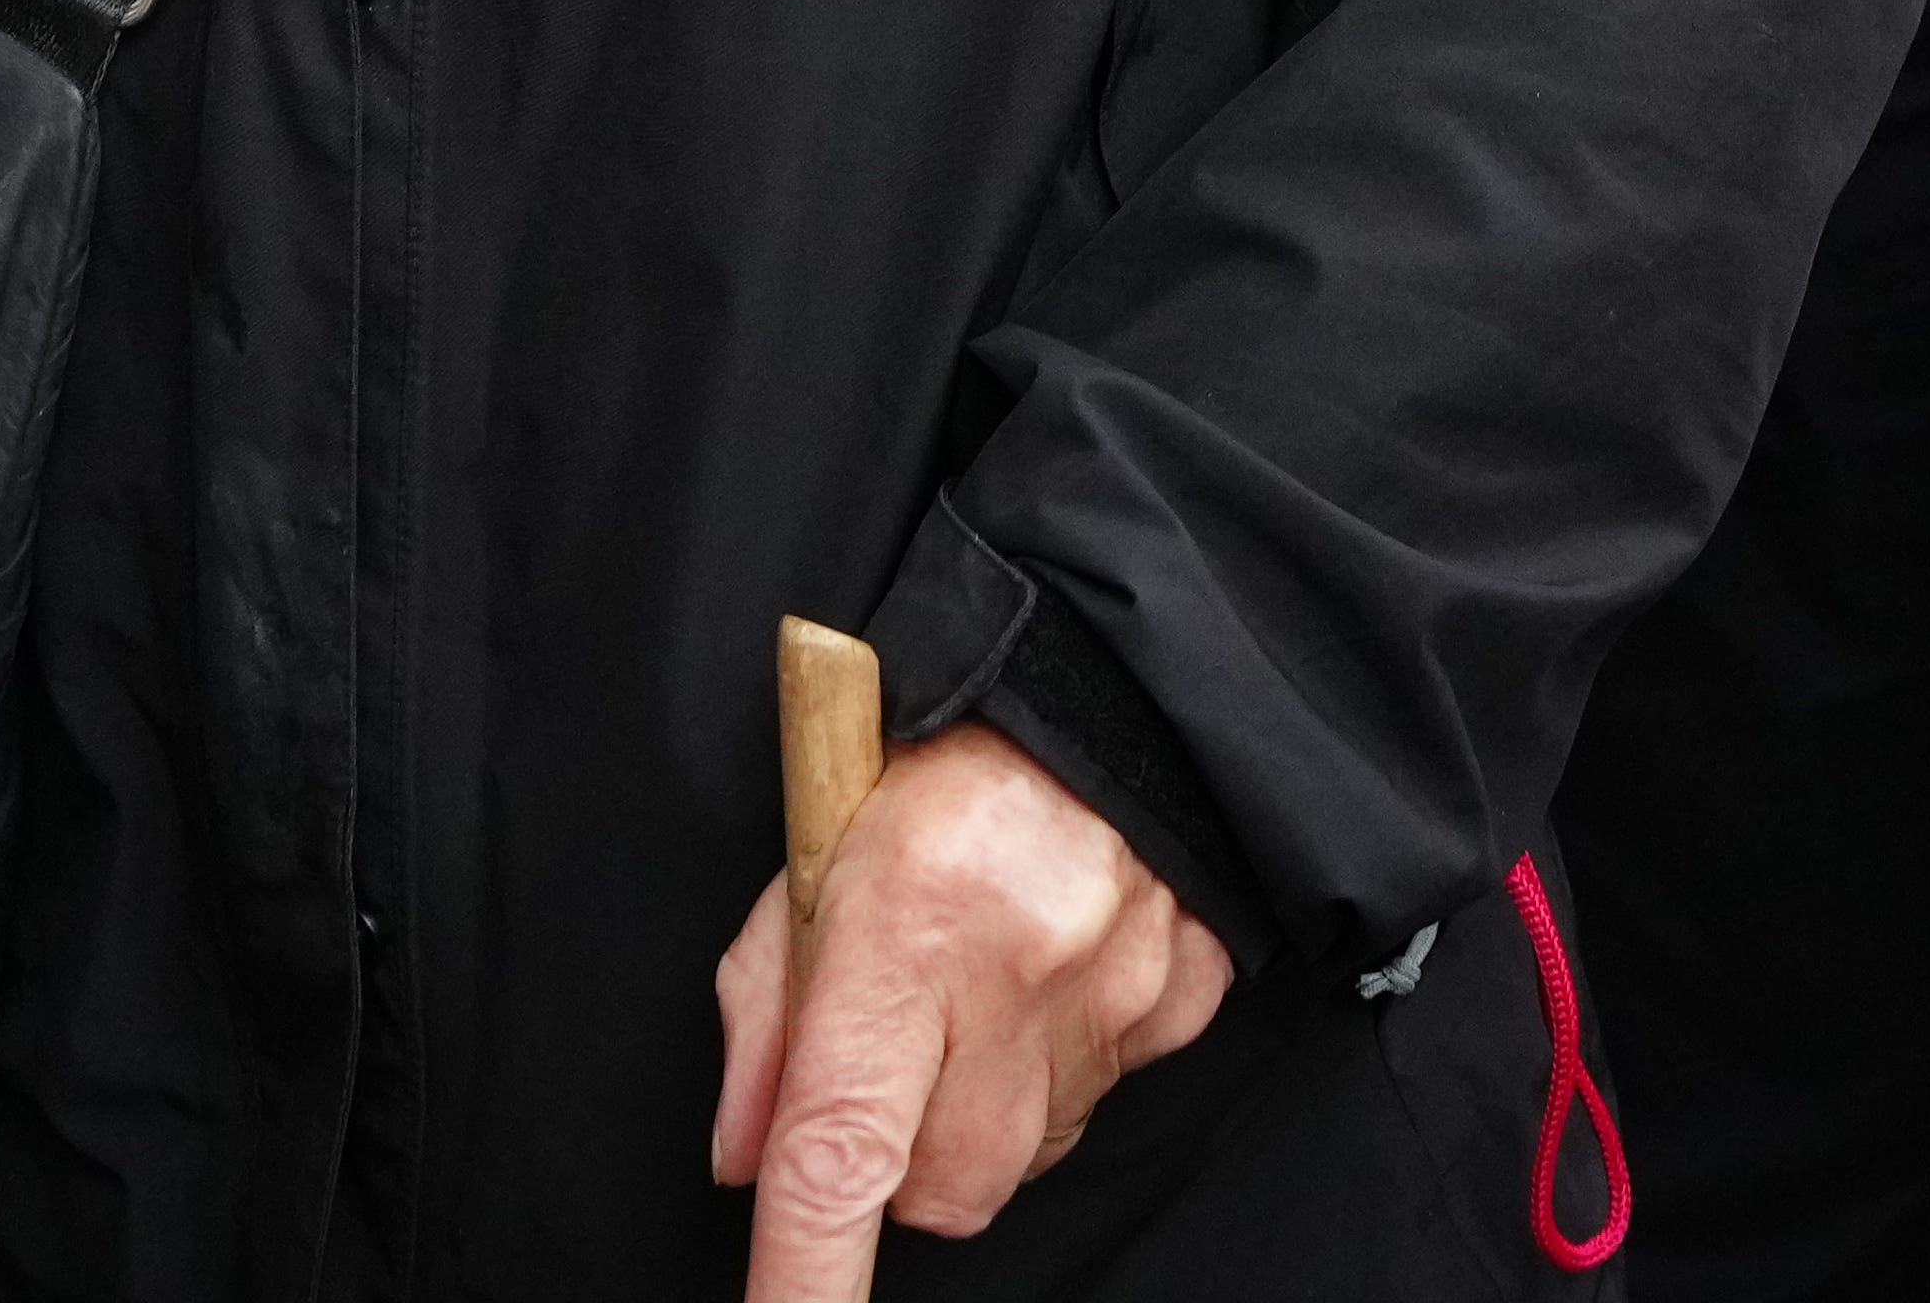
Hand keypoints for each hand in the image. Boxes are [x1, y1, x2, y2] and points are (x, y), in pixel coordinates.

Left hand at [703, 724, 1230, 1300]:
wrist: (1105, 684)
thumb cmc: (942, 762)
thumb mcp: (815, 856)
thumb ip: (766, 1013)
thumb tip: (746, 1161)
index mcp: (902, 925)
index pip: (839, 1145)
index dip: (805, 1270)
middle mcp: (1015, 970)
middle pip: (938, 1187)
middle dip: (902, 1159)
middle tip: (897, 1054)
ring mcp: (1114, 991)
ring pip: (1021, 1157)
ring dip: (982, 1115)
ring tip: (978, 993)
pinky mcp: (1183, 999)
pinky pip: (1104, 1097)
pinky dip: (1066, 1066)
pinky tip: (1055, 977)